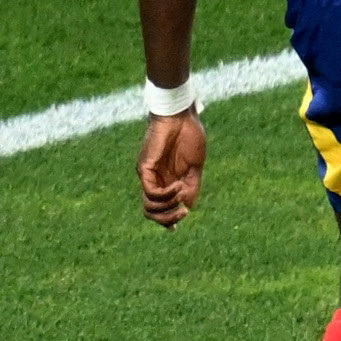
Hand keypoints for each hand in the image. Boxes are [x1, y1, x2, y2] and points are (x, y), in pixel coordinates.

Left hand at [138, 109, 205, 227]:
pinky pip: (151, 192)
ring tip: (182, 195)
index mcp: (167, 181)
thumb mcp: (195, 166)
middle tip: (184, 213)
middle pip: (152, 213)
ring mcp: (148, 175)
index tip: (179, 224)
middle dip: (168, 219)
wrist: (180, 116)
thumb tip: (188, 206)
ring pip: (149, 207)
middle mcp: (155, 181)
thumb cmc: (189, 136)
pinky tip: (179, 186)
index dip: (168, 220)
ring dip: (168, 207)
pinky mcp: (144, 168)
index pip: (160, 208)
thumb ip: (191, 186)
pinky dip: (166, 195)